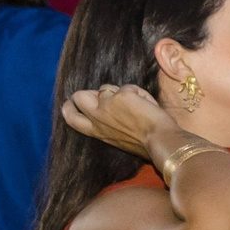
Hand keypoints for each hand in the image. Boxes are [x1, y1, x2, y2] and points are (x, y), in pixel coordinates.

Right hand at [60, 85, 178, 158]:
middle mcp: (97, 117)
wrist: (160, 140)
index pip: (71, 118)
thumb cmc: (145, 142)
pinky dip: (138, 93)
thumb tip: (104, 103)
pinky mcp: (121, 96)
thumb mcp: (117, 136)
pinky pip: (128, 87)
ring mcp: (107, 105)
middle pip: (79, 96)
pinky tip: (147, 104)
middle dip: (88, 92)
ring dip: (119, 92)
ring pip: (106, 88)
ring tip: (136, 105)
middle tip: (103, 95)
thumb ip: (107, 121)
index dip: (69, 107)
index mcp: (96, 131)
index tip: (71, 102)